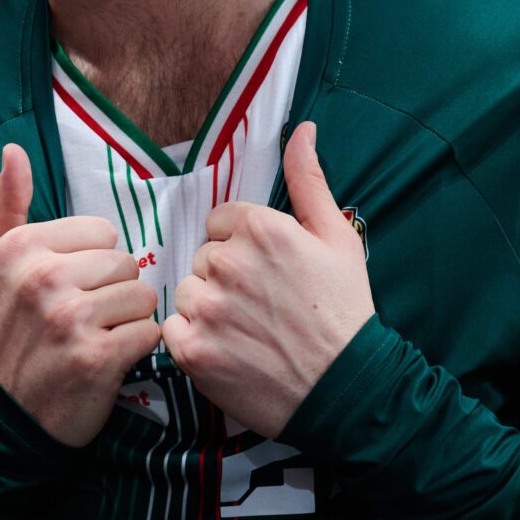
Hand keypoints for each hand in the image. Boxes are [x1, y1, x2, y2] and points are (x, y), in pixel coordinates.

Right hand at [0, 145, 162, 446]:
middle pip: (125, 263)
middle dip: (112, 292)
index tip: (67, 290)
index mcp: (19, 248)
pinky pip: (150, 332)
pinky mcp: (97, 357)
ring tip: (96, 339)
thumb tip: (14, 150)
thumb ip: (5, 207)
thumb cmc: (2, 335)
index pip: (102, 232)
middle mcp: (42, 278)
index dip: (92, 263)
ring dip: (127, 321)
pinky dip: (138, 349)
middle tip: (83, 321)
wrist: (4, 418)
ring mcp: (69, 318)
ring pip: (141, 296)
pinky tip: (108, 361)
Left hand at [162, 123, 373, 438]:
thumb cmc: (344, 310)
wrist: (346, 390)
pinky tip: (230, 351)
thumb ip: (309, 179)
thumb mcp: (337, 236)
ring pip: (187, 292)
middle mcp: (227, 262)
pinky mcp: (191, 349)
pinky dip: (194, 341)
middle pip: (204, 257)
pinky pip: (173, 329)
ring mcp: (207, 308)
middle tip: (264, 307)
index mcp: (260, 228)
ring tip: (249, 331)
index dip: (244, 248)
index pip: (221, 223)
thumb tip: (303, 129)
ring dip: (209, 309)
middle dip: (227, 277)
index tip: (270, 274)